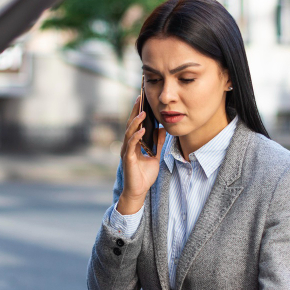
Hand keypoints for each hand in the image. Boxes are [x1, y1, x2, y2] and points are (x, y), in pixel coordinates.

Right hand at [117, 94, 165, 215]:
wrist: (139, 191)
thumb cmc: (144, 175)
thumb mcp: (155, 156)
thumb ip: (157, 143)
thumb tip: (162, 130)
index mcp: (134, 143)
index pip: (135, 124)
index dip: (138, 112)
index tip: (142, 99)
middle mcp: (128, 145)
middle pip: (130, 124)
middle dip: (135, 111)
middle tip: (139, 98)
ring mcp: (127, 151)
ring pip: (129, 132)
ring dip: (136, 121)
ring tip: (143, 112)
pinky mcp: (128, 159)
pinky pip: (132, 145)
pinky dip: (136, 136)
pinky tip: (142, 129)